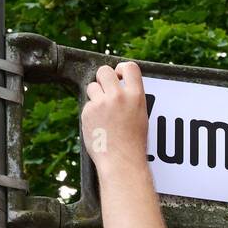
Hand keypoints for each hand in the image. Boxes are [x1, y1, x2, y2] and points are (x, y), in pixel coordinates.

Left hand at [81, 62, 148, 176]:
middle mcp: (118, 96)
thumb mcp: (140, 116)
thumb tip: (119, 85)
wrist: (121, 161)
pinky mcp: (88, 112)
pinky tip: (98, 125)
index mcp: (136, 96)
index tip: (119, 75)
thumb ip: (131, 98)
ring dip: (95, 95)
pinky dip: (90, 113)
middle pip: (104, 71)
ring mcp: (101, 103)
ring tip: (103, 112)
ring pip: (92, 87)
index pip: (130, 67)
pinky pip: (87, 105)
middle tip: (106, 90)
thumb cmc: (133, 143)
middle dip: (103, 78)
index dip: (122, 68)